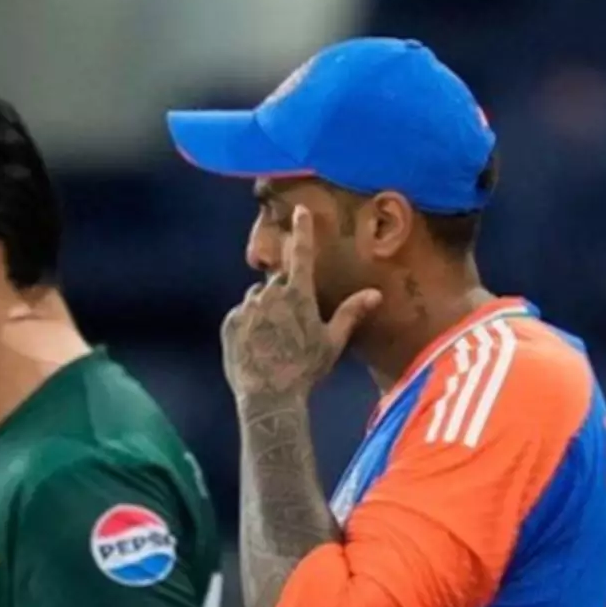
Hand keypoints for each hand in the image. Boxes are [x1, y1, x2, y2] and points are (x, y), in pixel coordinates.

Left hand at [221, 205, 381, 402]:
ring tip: (273, 341)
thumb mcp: (332, 342)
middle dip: (285, 295)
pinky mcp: (230, 322)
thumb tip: (375, 294)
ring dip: (265, 309)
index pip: (302, 253)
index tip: (300, 210)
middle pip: (278, 282)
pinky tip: (257, 347)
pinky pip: (240, 315)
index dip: (303, 230)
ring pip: (257, 298)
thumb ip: (351, 313)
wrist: (269, 396)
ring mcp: (247, 307)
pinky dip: (248, 325)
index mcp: (298, 295)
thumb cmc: (306, 370)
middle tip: (291, 326)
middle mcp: (270, 294)